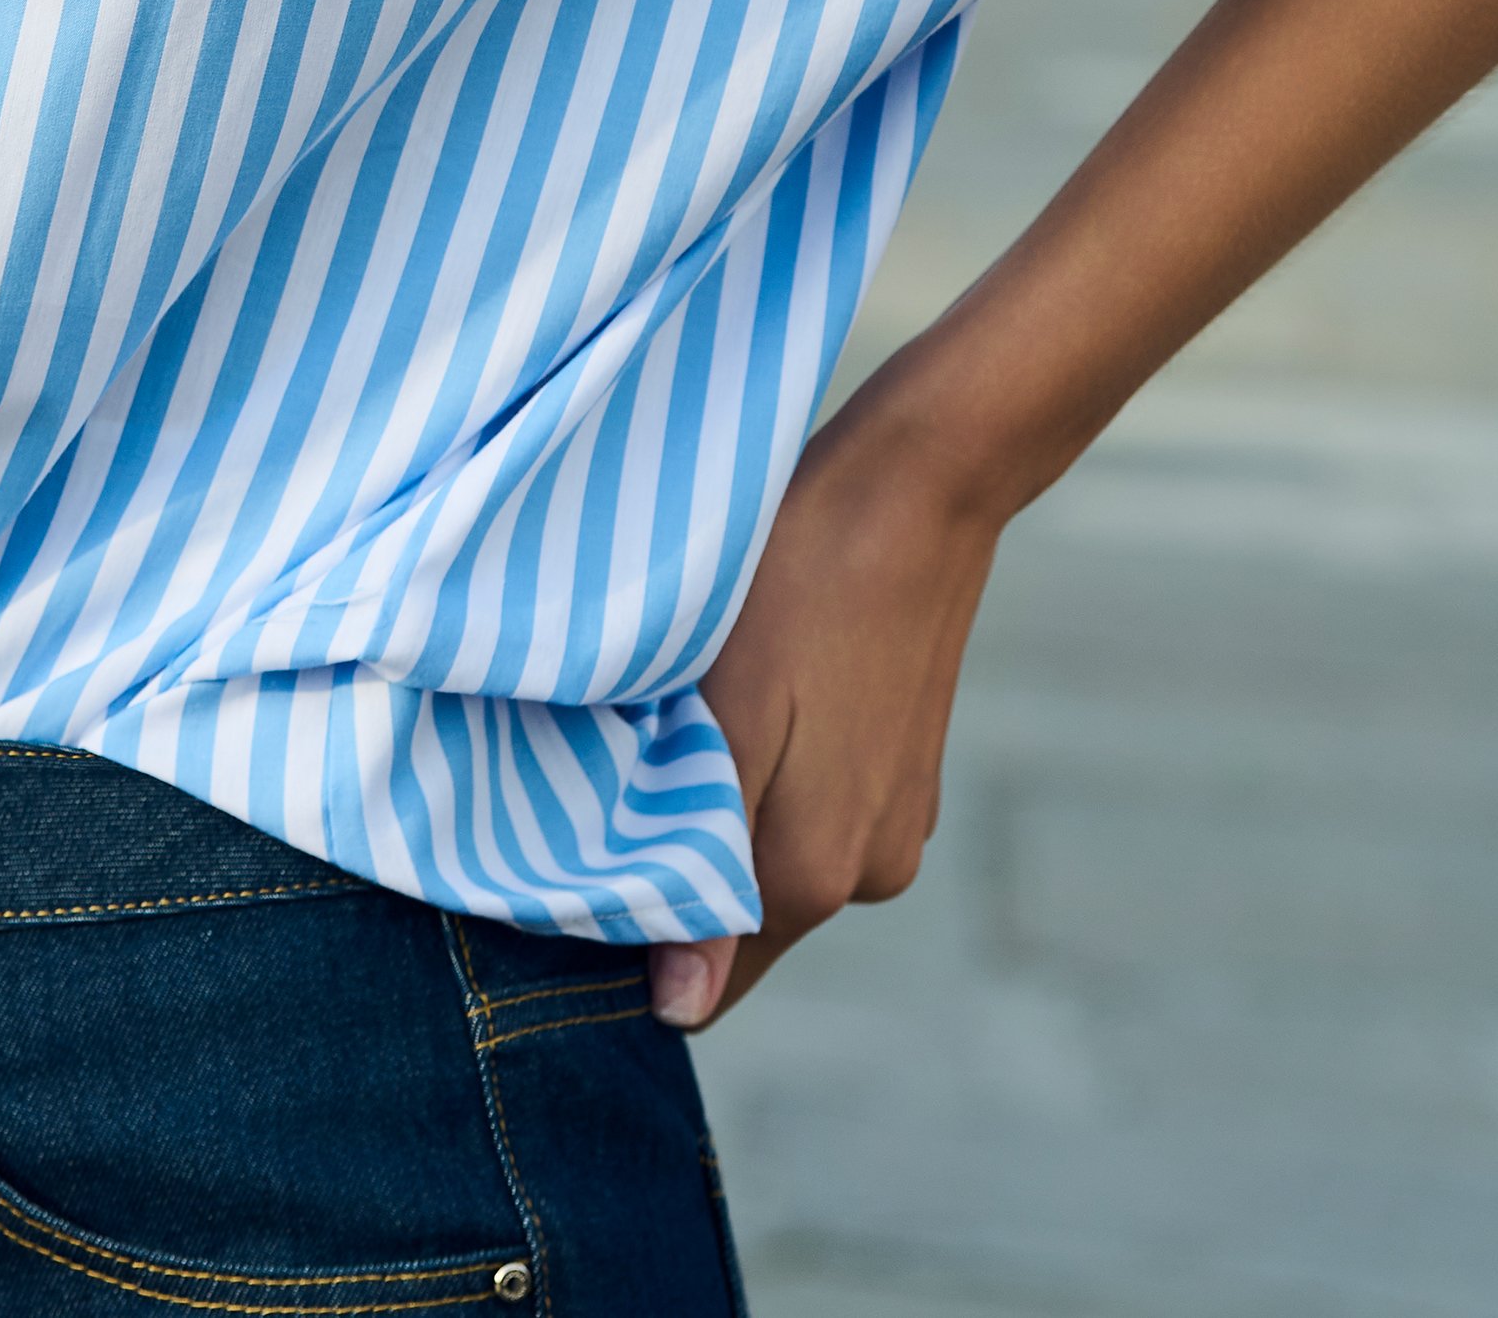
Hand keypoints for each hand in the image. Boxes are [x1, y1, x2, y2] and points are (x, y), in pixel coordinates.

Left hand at [650, 390, 1003, 1028]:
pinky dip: (770, 776)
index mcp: (815, 872)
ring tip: (679, 715)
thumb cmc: (800, 580)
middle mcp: (869, 873)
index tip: (578, 862)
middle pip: (739, 910)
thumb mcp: (727, 708)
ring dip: (722, 810)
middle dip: (676, 858)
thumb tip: (678, 1009)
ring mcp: (898, 824)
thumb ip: (702, 858)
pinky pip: (815, 809)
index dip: (637, 932)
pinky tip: (746, 699)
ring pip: (774, 852)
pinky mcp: (907, 775)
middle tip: (617, 760)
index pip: (709, 971)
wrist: (919, 487)